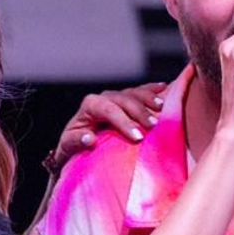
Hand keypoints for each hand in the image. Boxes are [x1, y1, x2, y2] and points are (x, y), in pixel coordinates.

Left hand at [46, 82, 166, 173]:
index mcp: (90, 105)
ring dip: (150, 99)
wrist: (78, 143)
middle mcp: (104, 97)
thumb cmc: (73, 146)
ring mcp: (117, 97)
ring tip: (163, 108)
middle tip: (154, 126)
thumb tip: (89, 138)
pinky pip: (141, 91)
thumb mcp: (68, 146)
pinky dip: (153, 90)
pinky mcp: (127, 99)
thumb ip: (76, 141)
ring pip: (135, 93)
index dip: (123, 121)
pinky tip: (165, 88)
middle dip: (140, 112)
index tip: (137, 137)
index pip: (108, 109)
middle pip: (125, 99)